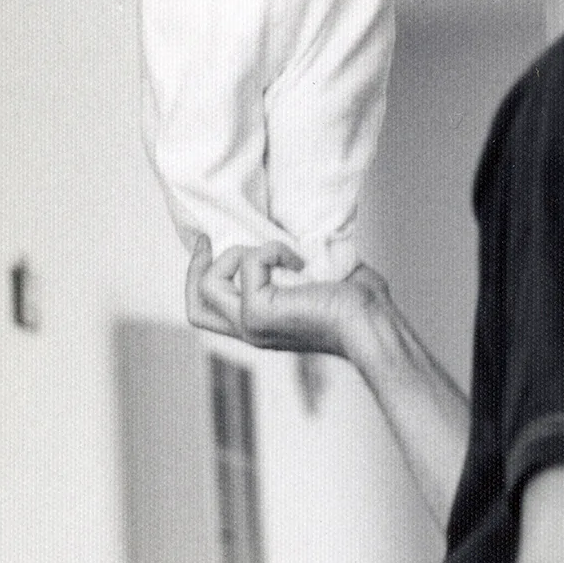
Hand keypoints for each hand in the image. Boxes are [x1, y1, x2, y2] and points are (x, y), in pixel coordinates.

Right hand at [185, 235, 389, 359]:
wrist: (369, 321)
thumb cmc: (354, 301)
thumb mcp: (309, 278)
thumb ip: (287, 266)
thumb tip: (287, 231)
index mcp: (258, 324)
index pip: (206, 311)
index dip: (198, 276)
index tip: (208, 243)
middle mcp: (249, 330)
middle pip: (194, 307)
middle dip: (195, 268)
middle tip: (207, 240)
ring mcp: (250, 325)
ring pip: (210, 283)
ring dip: (241, 254)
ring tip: (280, 254)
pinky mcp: (258, 313)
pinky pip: (248, 264)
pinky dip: (273, 250)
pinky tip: (301, 262)